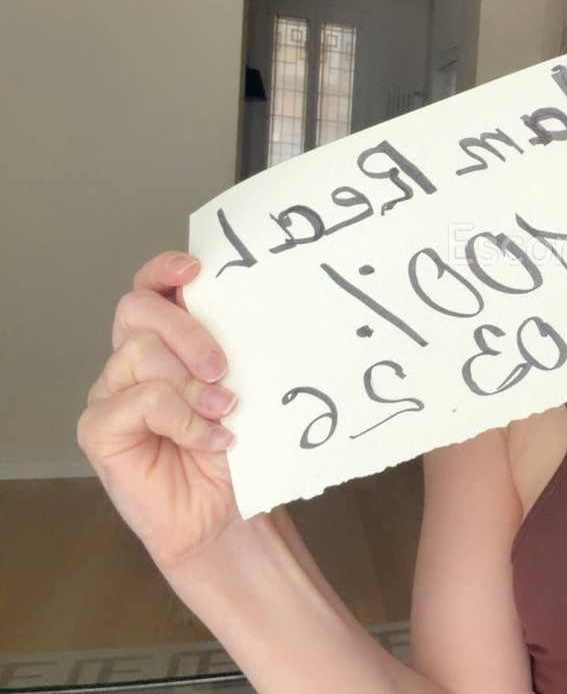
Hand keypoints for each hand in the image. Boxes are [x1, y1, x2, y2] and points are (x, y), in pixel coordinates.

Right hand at [78, 250, 245, 570]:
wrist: (230, 514)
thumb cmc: (239, 450)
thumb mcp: (246, 387)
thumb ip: (234, 348)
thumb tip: (250, 310)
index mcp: (169, 341)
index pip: (152, 288)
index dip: (165, 269)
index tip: (195, 268)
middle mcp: (135, 359)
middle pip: (138, 309)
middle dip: (187, 331)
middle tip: (223, 369)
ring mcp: (113, 392)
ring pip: (139, 352)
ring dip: (190, 383)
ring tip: (225, 412)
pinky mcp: (100, 429)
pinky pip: (138, 402)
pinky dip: (182, 419)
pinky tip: (211, 440)